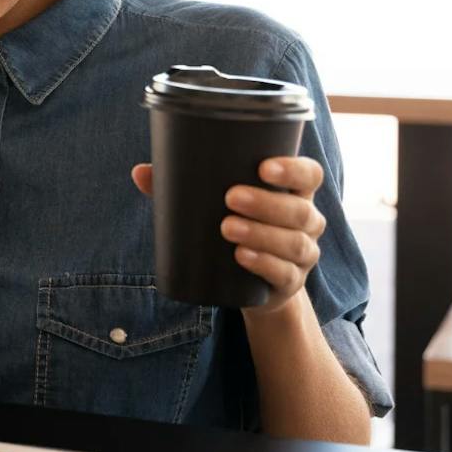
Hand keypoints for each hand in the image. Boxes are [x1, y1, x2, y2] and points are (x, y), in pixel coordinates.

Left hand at [131, 158, 327, 314]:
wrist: (250, 284)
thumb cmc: (235, 225)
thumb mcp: (215, 205)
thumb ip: (181, 186)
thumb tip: (141, 172)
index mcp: (293, 192)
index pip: (310, 174)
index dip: (293, 169)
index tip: (263, 167)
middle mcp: (306, 220)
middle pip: (300, 209)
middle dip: (266, 203)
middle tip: (231, 198)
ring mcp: (303, 253)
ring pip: (294, 242)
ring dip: (261, 234)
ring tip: (227, 228)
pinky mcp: (291, 282)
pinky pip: (285, 273)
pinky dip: (264, 264)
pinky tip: (242, 257)